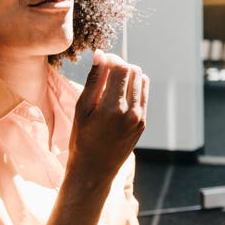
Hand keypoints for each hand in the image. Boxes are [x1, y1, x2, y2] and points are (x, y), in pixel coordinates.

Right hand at [68, 50, 147, 186]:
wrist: (94, 170)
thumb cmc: (82, 138)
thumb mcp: (82, 108)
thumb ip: (94, 80)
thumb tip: (101, 54)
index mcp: (112, 107)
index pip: (122, 68)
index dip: (113, 59)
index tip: (102, 60)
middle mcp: (131, 112)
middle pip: (135, 72)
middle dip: (122, 65)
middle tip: (107, 70)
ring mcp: (139, 118)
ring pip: (142, 81)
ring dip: (129, 76)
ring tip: (112, 83)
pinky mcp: (143, 123)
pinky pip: (143, 96)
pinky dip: (133, 89)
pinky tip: (118, 96)